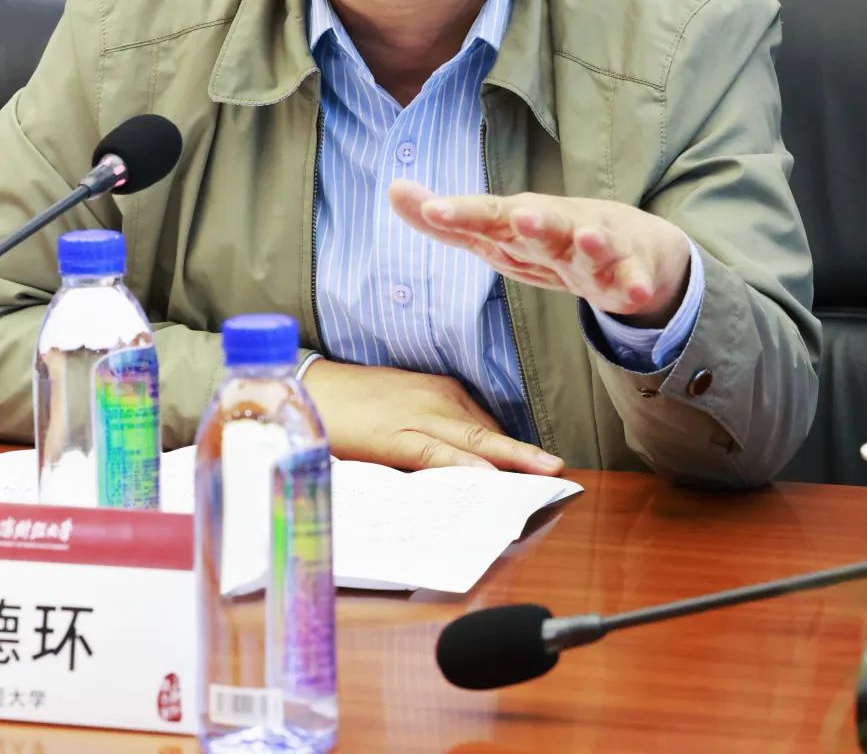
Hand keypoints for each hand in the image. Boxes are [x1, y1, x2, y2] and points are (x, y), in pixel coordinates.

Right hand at [301, 360, 563, 474]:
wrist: (309, 389)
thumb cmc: (353, 402)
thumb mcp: (402, 406)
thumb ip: (432, 429)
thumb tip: (458, 463)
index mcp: (441, 390)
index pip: (485, 425)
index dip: (511, 452)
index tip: (535, 471)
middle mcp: (438, 398)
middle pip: (490, 431)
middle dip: (525, 452)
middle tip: (558, 468)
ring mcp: (420, 414)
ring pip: (475, 442)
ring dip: (510, 460)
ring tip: (544, 475)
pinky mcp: (398, 435)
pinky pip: (439, 454)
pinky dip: (466, 465)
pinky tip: (488, 477)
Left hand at [389, 181, 690, 325]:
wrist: (630, 244)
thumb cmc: (548, 237)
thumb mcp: (495, 232)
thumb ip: (447, 219)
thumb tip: (392, 191)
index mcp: (519, 221)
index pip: (485, 215)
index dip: (459, 213)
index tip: (432, 209)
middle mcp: (557, 227)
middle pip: (542, 224)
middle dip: (533, 221)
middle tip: (521, 215)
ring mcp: (596, 249)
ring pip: (593, 245)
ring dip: (591, 242)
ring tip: (590, 237)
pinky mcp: (628, 273)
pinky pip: (632, 282)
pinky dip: (635, 287)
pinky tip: (635, 293)